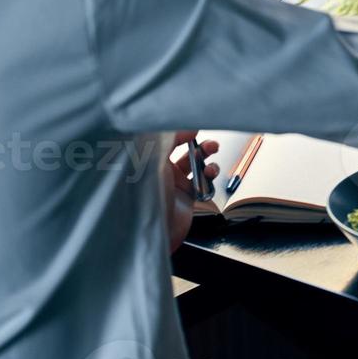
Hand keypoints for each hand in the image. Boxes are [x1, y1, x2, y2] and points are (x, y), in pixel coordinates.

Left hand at [163, 132, 217, 252]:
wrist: (152, 232)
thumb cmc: (146, 196)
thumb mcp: (155, 158)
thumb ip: (170, 138)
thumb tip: (187, 127)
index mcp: (151, 159)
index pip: (169, 138)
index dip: (184, 132)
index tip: (195, 129)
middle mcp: (164, 170)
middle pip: (187, 151)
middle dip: (202, 147)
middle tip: (210, 146)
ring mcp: (176, 184)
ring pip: (199, 166)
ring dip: (209, 163)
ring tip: (211, 167)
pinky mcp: (188, 198)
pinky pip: (204, 184)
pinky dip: (211, 180)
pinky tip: (209, 181)